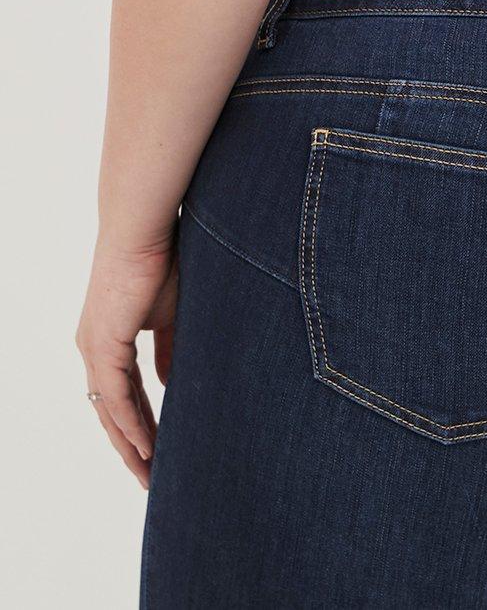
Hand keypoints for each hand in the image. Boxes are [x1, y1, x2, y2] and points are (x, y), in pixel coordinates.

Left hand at [74, 229, 178, 489]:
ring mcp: (95, 350)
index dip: (141, 424)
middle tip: (150, 477)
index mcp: (107, 342)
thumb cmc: (161, 262)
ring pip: (110, 412)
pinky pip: (117, 397)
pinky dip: (132, 424)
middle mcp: (94, 350)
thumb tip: (169, 382)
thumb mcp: (170, 315)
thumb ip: (168, 349)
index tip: (159, 451)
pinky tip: (148, 445)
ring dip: (130, 445)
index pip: (124, 395)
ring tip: (149, 473)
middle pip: (111, 412)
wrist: (145, 231)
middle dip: (131, 447)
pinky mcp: (103, 346)